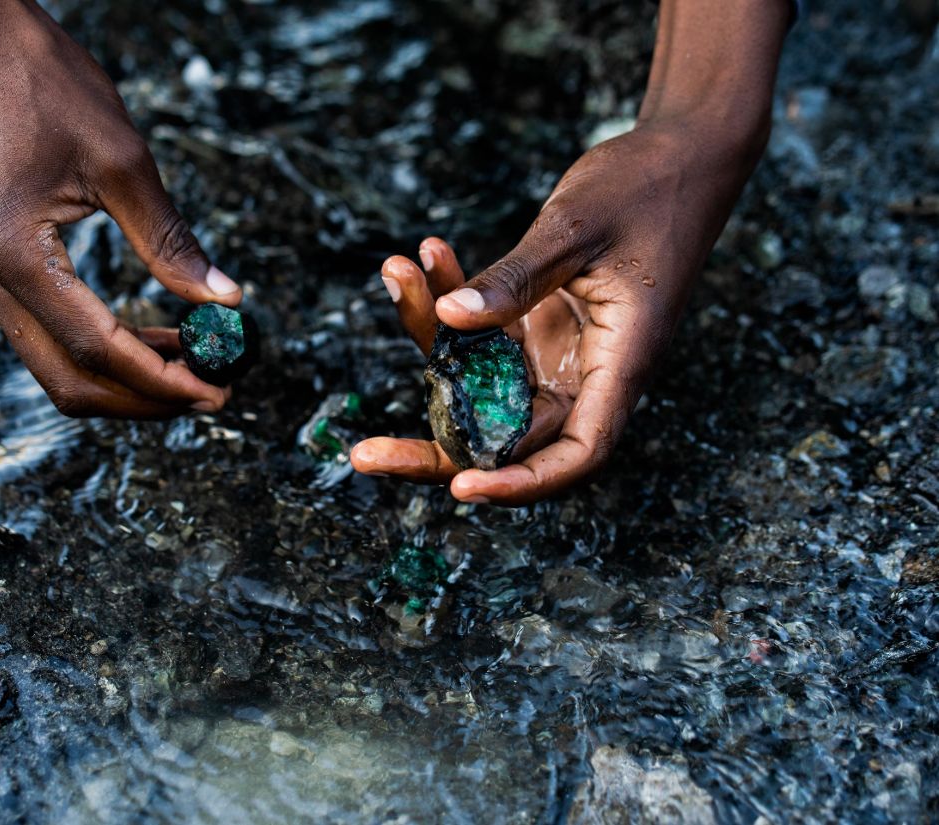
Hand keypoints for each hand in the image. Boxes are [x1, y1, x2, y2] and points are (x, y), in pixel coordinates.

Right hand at [0, 0, 241, 417]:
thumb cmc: (52, 90)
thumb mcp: (124, 165)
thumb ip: (171, 243)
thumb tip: (227, 302)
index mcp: (13, 257)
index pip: (96, 349)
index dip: (161, 381)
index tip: (216, 392)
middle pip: (71, 379)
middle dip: (145, 398)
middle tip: (212, 392)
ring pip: (61, 366)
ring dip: (129, 380)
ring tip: (196, 368)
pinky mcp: (1, 268)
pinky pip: (56, 334)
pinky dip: (109, 349)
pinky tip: (160, 339)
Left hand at [350, 123, 763, 504]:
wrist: (682, 155)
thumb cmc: (649, 187)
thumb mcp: (577, 227)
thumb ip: (516, 278)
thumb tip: (450, 318)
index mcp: (619, 363)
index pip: (578, 452)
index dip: (521, 482)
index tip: (462, 488)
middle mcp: (586, 372)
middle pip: (511, 438)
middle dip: (436, 447)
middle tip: (365, 453)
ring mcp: (558, 351)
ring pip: (482, 382)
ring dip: (432, 339)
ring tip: (398, 273)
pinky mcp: (538, 325)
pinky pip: (483, 334)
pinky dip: (452, 300)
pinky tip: (428, 255)